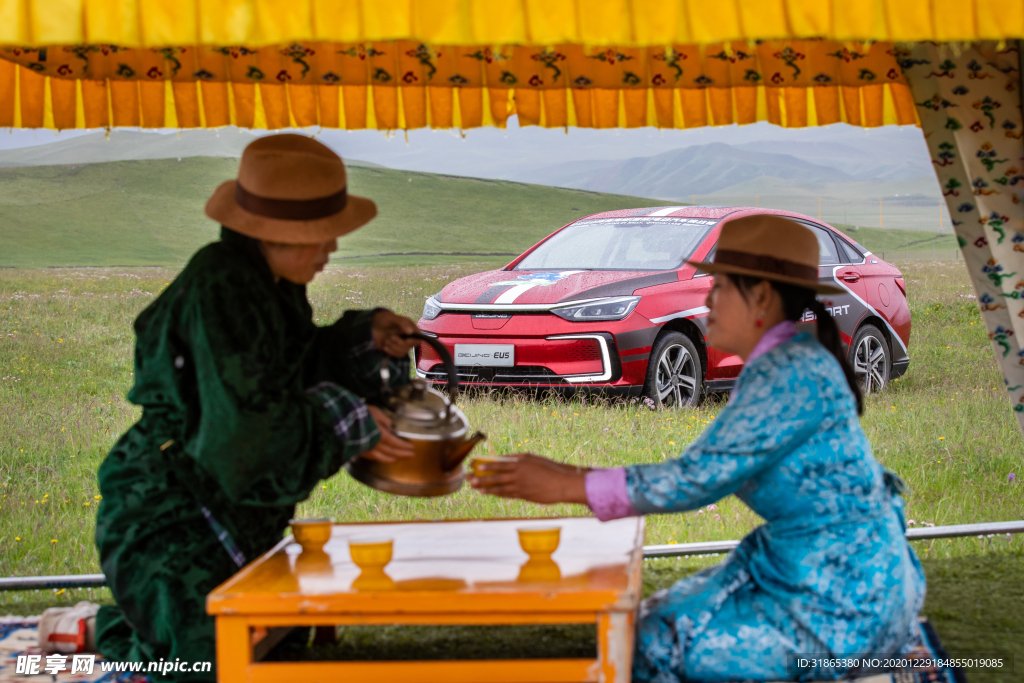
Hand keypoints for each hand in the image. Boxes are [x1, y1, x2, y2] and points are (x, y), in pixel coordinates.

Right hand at [360, 405, 414, 462]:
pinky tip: (382, 458)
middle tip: (411, 455)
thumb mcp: (374, 411)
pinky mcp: (359, 451)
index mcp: (380, 434)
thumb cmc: (358, 413)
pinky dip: (379, 458)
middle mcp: (375, 444)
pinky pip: (372, 457)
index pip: (395, 443)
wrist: (340, 421)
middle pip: (391, 452)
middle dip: (402, 454)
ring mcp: (366, 449)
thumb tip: (390, 427)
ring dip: (391, 458)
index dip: (404, 446)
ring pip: (381, 457)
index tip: (412, 448)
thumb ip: (384, 420)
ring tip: (398, 459)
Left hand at [372, 310, 418, 357]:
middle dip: (399, 343)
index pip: (418, 338)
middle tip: (391, 337)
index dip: (412, 341)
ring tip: (386, 340)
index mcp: (410, 328)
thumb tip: (410, 332)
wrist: (372, 326)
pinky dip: (391, 352)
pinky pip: (398, 355)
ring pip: (404, 352)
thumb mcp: (391, 318)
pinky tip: (385, 347)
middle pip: (410, 346)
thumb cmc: (383, 319)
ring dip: (393, 347)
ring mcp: (402, 344)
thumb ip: (402, 322)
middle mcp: (408, 337)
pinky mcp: (395, 350)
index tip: (405, 340)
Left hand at [468, 453, 588, 504]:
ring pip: (498, 487)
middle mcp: (517, 474)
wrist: (561, 484)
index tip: (475, 465)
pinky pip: (507, 494)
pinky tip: (488, 493)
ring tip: (475, 488)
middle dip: (480, 477)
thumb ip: (518, 460)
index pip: (498, 463)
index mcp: (520, 463)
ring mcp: (520, 485)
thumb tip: (505, 460)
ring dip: (485, 487)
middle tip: (468, 478)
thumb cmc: (549, 469)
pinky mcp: (523, 495)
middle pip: (495, 476)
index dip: (485, 465)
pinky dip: (496, 493)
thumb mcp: (533, 459)